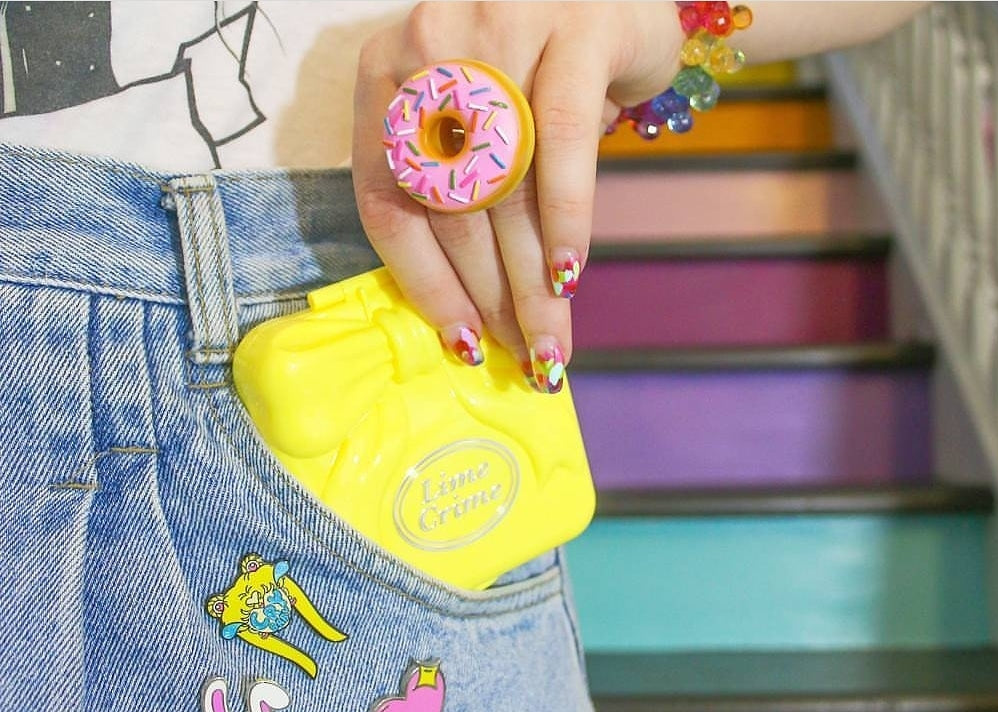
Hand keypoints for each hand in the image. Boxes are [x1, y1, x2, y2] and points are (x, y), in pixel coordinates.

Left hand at [352, 1, 682, 391]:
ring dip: (531, 283)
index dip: (427, 285)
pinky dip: (567, 217)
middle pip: (451, 208)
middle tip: (524, 358)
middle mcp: (430, 49)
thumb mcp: (483, 123)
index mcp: (388, 79)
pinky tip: (570, 274)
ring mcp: (500, 27)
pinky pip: (565, 141)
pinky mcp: (575, 25)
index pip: (390, 204)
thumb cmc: (538, 66)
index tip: (464, 343)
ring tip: (551, 344)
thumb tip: (481, 313)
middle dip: (492, 301)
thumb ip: (467, 194)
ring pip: (506, 188)